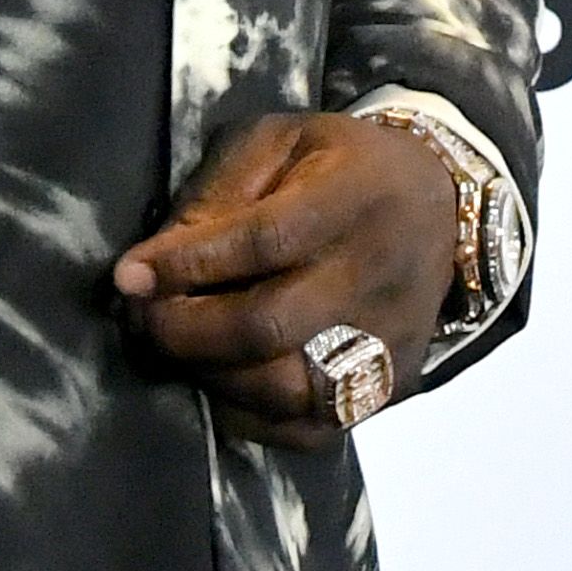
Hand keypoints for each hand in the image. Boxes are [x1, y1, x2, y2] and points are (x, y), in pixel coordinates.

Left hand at [112, 111, 460, 450]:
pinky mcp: (393, 384)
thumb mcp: (283, 141)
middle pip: (270, 325)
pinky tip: (223, 385)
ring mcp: (390, 339)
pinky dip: (253, 418)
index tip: (128, 276)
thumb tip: (157, 261)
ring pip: (289, 389)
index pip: (263, 241)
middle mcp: (377, 274)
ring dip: (213, 377)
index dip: (187, 264)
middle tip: (143, 320)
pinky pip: (312, 429)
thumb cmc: (344, 167)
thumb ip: (221, 191)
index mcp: (352, 196)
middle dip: (186, 331)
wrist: (443, 207)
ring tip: (180, 352)